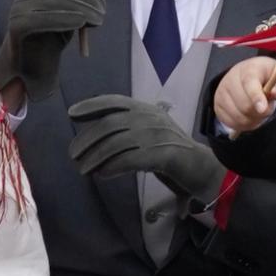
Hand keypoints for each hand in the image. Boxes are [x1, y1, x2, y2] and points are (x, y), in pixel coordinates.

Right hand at [0, 0, 104, 103]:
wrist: (31, 65)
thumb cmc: (53, 37)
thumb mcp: (70, 14)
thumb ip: (79, 3)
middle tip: (103, 10)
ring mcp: (18, 8)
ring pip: (52, 1)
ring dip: (81, 8)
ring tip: (98, 20)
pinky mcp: (17, 26)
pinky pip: (41, 19)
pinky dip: (64, 19)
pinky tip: (81, 23)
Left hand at [67, 94, 224, 200]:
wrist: (203, 169)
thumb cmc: (172, 153)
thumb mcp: (150, 133)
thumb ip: (128, 130)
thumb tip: (94, 139)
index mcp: (147, 109)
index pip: (115, 101)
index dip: (92, 106)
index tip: (72, 114)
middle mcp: (151, 118)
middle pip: (110, 125)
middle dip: (87, 139)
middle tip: (73, 155)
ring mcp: (158, 136)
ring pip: (116, 144)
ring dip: (95, 157)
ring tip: (83, 169)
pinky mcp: (163, 155)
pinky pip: (130, 160)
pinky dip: (112, 167)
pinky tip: (102, 174)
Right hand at [212, 54, 275, 134]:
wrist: (249, 75)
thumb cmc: (267, 77)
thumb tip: (274, 93)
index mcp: (249, 69)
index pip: (249, 83)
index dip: (256, 97)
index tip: (263, 109)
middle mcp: (231, 79)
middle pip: (244, 105)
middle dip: (261, 112)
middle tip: (267, 106)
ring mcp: (221, 93)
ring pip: (239, 117)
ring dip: (254, 119)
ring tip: (259, 110)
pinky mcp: (217, 106)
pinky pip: (233, 123)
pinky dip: (245, 124)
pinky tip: (250, 115)